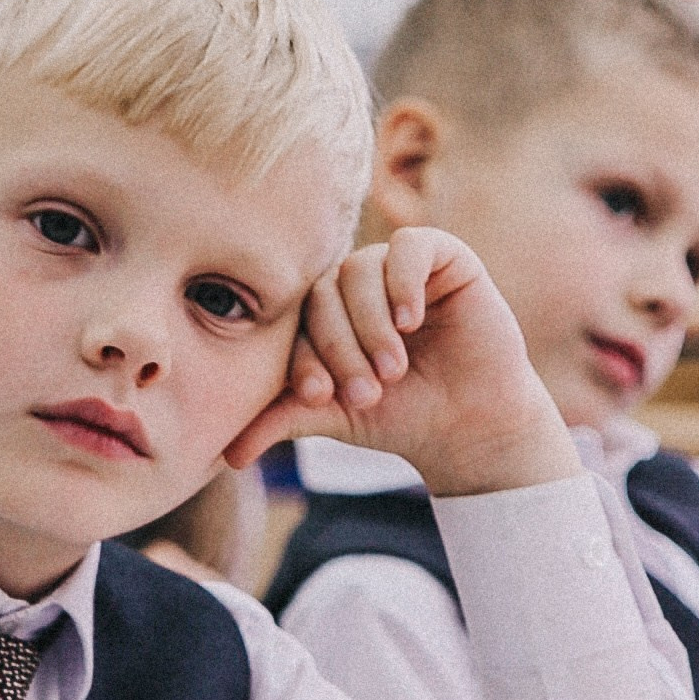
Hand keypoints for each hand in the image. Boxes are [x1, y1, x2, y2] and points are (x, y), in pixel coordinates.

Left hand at [224, 228, 581, 496]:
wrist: (470, 428)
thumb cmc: (400, 417)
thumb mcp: (335, 416)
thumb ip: (282, 419)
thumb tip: (228, 453)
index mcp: (327, 309)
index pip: (296, 315)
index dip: (304, 354)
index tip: (320, 397)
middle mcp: (359, 282)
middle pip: (325, 290)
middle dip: (339, 345)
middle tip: (364, 392)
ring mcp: (400, 267)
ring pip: (361, 269)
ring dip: (370, 324)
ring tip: (393, 370)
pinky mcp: (446, 258)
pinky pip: (411, 246)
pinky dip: (404, 282)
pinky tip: (411, 322)